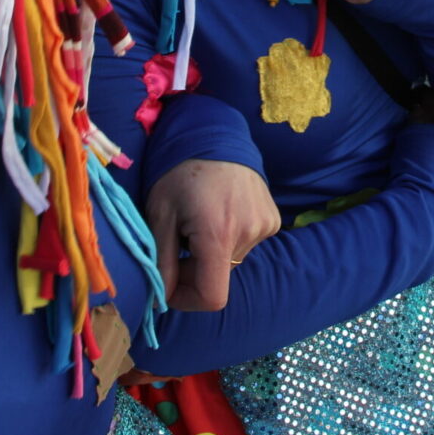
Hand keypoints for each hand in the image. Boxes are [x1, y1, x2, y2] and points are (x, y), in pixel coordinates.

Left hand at [145, 159, 281, 311]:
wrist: (214, 134)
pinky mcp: (273, 219)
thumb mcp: (160, 214)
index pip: (212, 297)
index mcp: (218, 234)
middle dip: (195, 269)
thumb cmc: (179, 173)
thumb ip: (161, 260)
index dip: (188, 300)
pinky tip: (220, 212)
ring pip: (232, 260)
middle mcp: (249, 232)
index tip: (171, 286)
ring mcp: (265, 225)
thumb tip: (160, 298)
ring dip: (212, 252)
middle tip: (180, 240)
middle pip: (219, 276)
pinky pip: (247, 243)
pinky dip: (230, 237)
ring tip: (200, 219)